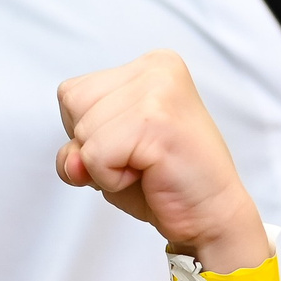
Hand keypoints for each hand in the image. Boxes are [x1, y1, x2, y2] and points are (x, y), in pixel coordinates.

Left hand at [56, 50, 265, 269]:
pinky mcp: (157, 121)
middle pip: (72, 103)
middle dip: (93, 145)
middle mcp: (156, 67)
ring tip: (146, 166)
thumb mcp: (104, 154)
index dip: (88, 132)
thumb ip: (76, 149)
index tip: (131, 144)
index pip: (71, 92)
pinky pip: (95, 156)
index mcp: (148, 65)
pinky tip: (149, 174)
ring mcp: (159, 91)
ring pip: (83, 131)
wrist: (210, 215)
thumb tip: (72, 162)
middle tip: (141, 159)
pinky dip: (112, 178)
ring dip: (104, 165)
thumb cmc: (161, 181)